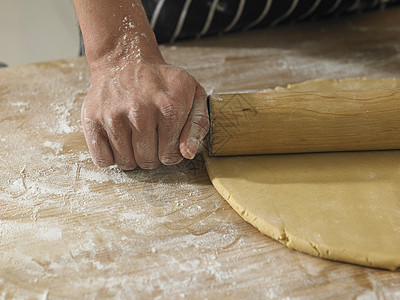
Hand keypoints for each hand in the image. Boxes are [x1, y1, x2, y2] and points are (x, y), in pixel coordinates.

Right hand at [81, 59, 208, 169]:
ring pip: (126, 163)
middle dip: (152, 155)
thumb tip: (187, 153)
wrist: (126, 59)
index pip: (171, 156)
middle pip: (148, 162)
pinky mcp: (92, 119)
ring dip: (132, 156)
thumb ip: (197, 125)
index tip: (166, 140)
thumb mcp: (192, 94)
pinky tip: (118, 141)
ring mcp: (113, 115)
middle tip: (150, 138)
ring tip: (134, 137)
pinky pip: (102, 160)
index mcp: (169, 107)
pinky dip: (111, 157)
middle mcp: (140, 111)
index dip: (170, 153)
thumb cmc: (162, 82)